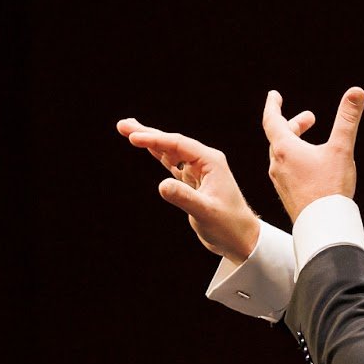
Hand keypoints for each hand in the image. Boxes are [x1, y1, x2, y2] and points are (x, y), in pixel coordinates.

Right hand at [116, 118, 261, 260]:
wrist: (240, 238)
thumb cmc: (228, 225)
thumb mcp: (205, 212)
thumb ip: (184, 197)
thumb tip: (161, 185)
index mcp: (210, 161)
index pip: (178, 145)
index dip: (155, 139)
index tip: (133, 137)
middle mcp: (205, 161)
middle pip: (172, 142)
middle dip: (147, 133)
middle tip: (123, 125)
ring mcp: (198, 170)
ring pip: (170, 151)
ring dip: (150, 141)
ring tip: (129, 131)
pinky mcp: (193, 181)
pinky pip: (172, 163)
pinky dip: (158, 155)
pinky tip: (148, 148)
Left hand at [263, 88, 363, 220]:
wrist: (323, 225)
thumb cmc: (330, 188)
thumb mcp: (341, 149)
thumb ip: (348, 119)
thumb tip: (356, 91)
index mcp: (285, 150)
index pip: (272, 120)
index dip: (273, 106)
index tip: (274, 96)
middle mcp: (277, 165)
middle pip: (279, 138)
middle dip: (293, 124)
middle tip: (310, 118)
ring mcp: (281, 181)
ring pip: (283, 155)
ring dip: (295, 143)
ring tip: (311, 142)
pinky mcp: (288, 194)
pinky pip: (287, 170)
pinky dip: (296, 160)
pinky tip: (311, 168)